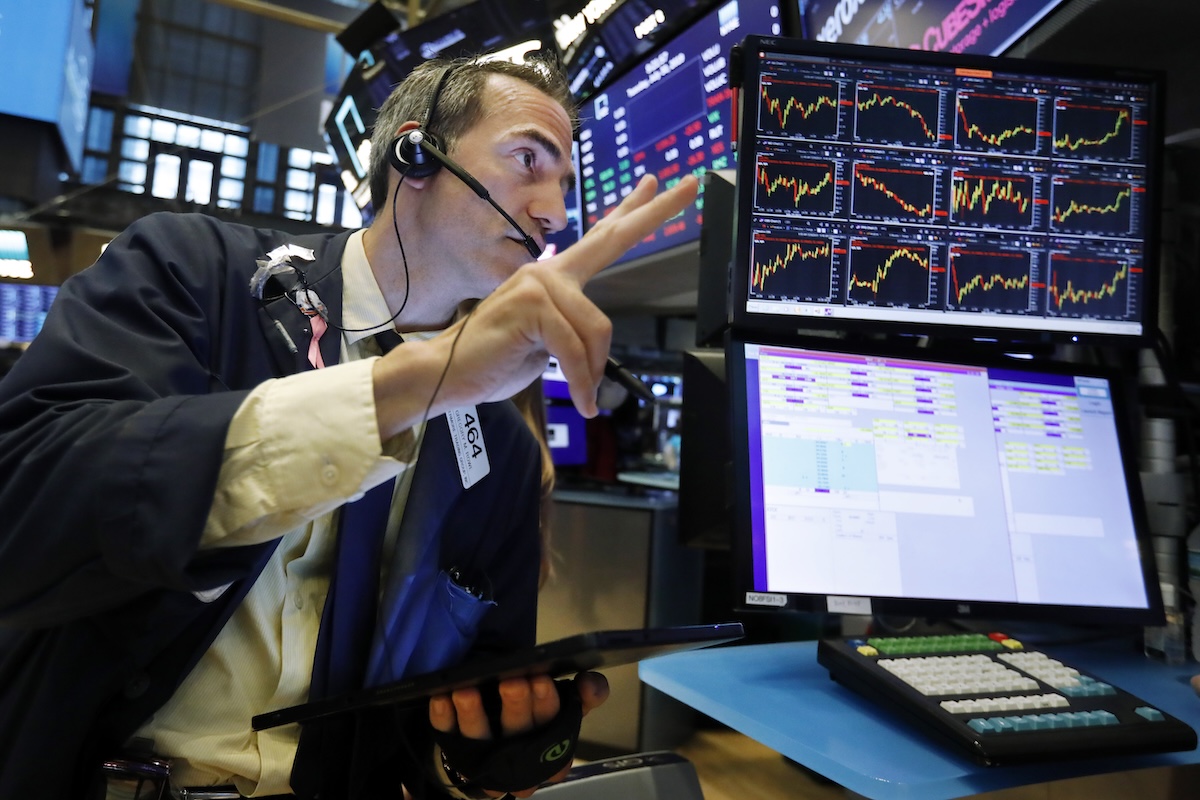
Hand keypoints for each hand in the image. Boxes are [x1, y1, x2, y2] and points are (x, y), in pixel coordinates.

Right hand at [373, 174, 699, 438]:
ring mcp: (539, 284)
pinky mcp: (532, 306)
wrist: (447, 373)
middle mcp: (549, 271)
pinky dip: (582, 381)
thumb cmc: (495, 360)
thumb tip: (595, 346)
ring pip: (597, 330)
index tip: (659, 184)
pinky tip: (583, 400)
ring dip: (591, 371)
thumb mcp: (548, 347)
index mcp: (556, 277)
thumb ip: (574, 333)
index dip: (633, 210)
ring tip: (583, 393)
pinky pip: (576, 350)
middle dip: (654, 213)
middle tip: (689, 185)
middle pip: (612, 238)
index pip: (602, 236)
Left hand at [429, 671, 609, 796]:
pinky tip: (441, 697)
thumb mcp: (565, 703)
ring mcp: (486, 759)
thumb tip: (592, 685)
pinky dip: (443, 717)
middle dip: (517, 707)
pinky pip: (447, 735)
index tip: (543, 680)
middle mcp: (520, 761)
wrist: (497, 731)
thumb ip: (583, 693)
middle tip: (513, 681)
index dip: (550, 708)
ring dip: (473, 715)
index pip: (557, 733)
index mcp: (554, 749)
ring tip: (467, 690)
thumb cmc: (535, 714)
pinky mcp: (455, 750)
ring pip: (480, 741)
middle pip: (520, 736)